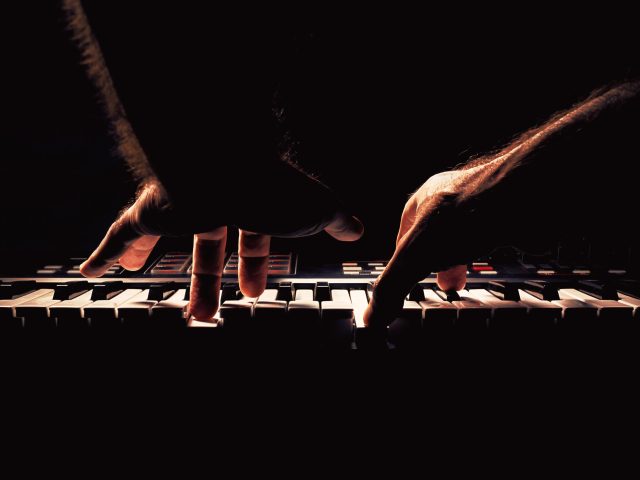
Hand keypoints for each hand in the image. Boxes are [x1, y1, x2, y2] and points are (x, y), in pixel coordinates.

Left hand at [80, 162, 362, 320]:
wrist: (225, 162)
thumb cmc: (273, 186)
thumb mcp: (316, 208)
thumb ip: (335, 218)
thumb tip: (358, 228)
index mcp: (253, 202)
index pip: (254, 238)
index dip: (255, 265)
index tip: (255, 290)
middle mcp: (217, 203)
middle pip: (213, 247)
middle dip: (217, 280)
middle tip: (217, 310)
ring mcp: (182, 207)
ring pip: (176, 245)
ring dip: (184, 281)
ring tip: (191, 315)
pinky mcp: (152, 210)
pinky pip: (123, 233)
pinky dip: (107, 251)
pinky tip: (94, 269)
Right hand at [363, 165, 499, 329]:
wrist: (524, 197)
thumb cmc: (468, 212)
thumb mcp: (415, 256)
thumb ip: (392, 285)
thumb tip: (373, 315)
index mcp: (423, 199)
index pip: (404, 231)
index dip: (403, 257)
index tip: (405, 276)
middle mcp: (452, 197)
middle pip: (436, 234)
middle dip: (435, 262)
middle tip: (438, 283)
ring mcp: (483, 203)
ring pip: (465, 235)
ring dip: (461, 259)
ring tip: (462, 282)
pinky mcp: (510, 213)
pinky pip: (493, 236)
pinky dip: (488, 253)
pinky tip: (490, 266)